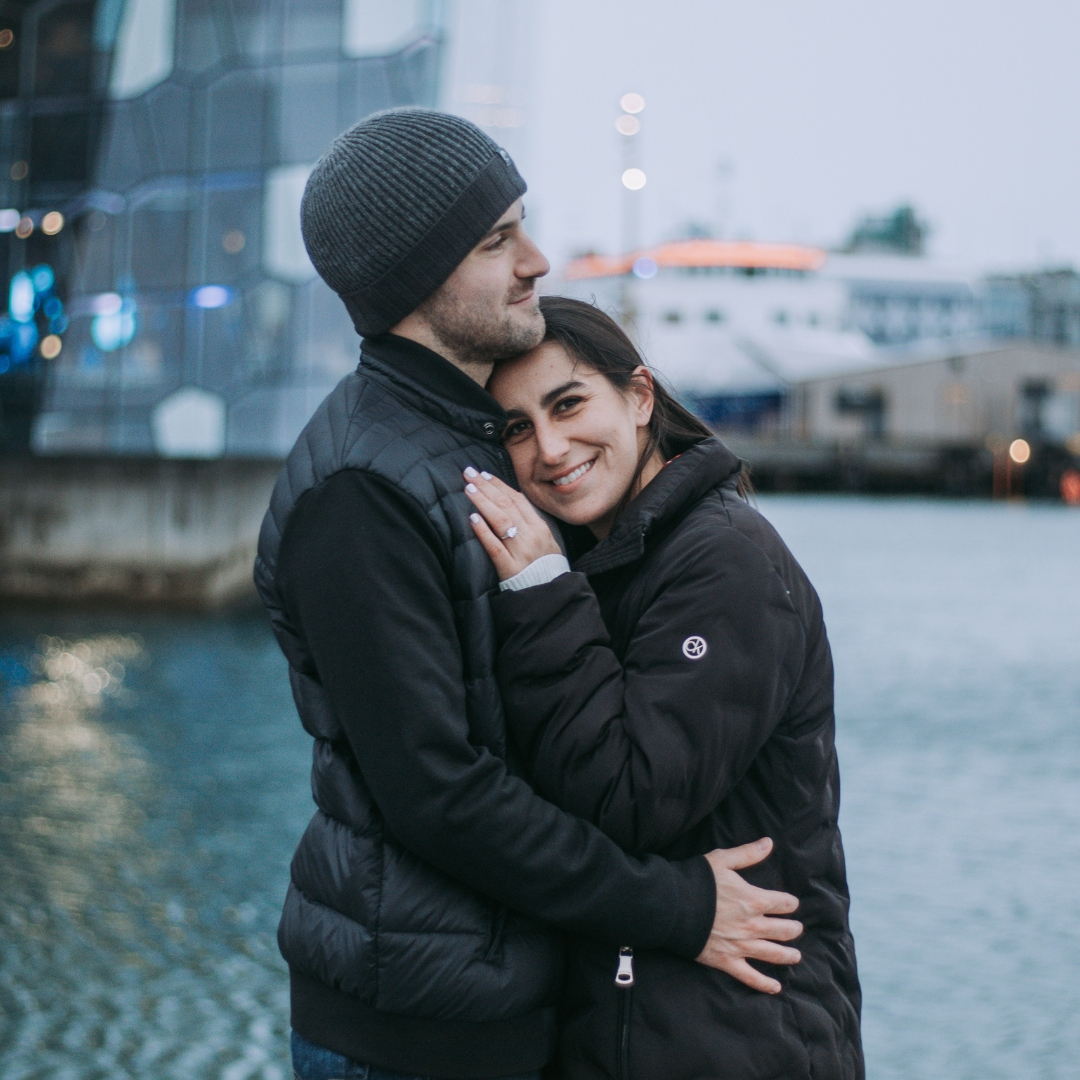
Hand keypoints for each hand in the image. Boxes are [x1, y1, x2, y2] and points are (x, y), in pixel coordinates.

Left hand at [463, 468, 561, 580]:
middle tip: (469, 473)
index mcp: (539, 527)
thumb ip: (530, 522)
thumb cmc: (545, 566)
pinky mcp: (510, 568)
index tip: (484, 474)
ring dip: (483, 502)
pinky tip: (472, 518)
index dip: (499, 485)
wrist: (551, 595)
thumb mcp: (546, 540)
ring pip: (500, 521)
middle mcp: (531, 536)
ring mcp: (520, 551)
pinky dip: (483, 531)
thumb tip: (510, 502)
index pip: (517, 499)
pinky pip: (494, 547)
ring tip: (468, 489)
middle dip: (486, 487)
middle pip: (506, 505)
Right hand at [696, 838, 802, 993]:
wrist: (671, 906)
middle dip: (793, 929)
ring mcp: (741, 946)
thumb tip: (769, 843)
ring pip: (772, 954)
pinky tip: (776, 987)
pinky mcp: (726, 961)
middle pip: (783, 930)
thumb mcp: (722, 860)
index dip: (790, 903)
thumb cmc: (696, 880)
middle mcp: (752, 925)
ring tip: (796, 956)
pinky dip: (764, 984)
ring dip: (787, 955)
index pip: (783, 903)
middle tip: (796, 929)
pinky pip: (750, 976)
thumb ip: (747, 854)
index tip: (791, 904)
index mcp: (753, 900)